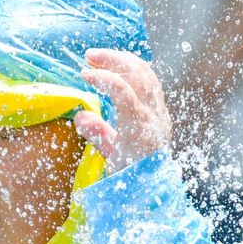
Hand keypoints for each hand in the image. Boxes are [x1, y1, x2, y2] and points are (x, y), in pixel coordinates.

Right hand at [75, 49, 171, 172]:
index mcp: (140, 128)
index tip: (84, 74)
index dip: (103, 78)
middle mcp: (155, 115)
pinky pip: (151, 81)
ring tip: (101, 57)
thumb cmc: (130, 176)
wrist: (155, 187)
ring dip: (123, 61)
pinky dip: (134, 69)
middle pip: (138, 75)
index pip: (124, 91)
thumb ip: (97, 135)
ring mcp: (160, 111)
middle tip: (89, 56)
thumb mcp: (110, 159)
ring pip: (147, 74)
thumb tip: (81, 115)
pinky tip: (118, 67)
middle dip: (113, 60)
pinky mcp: (161, 110)